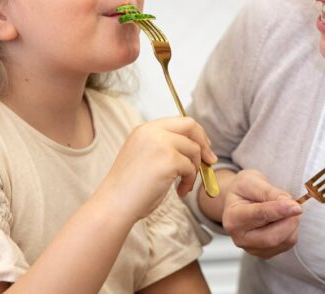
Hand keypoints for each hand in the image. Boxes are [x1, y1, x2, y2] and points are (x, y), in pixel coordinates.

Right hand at [97, 117, 216, 222]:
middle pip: (190, 125)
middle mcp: (152, 131)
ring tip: (185, 184)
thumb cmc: (129, 189)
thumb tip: (195, 147)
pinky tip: (180, 192)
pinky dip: (190, 181)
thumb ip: (163, 147)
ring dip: (194, 169)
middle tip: (210, 160)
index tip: (203, 148)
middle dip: (204, 142)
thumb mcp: (144, 157)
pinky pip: (191, 167)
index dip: (195, 134)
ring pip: (193, 149)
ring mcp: (160, 144)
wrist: (115, 204)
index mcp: (144, 129)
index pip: (179, 121)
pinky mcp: (168, 159)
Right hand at [222, 170, 301, 258]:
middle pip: (272, 237)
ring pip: (283, 242)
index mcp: (233, 217)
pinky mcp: (265, 253)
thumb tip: (290, 204)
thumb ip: (270, 192)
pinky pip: (286, 245)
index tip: (296, 207)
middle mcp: (240, 237)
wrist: (236, 202)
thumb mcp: (252, 181)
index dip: (280, 211)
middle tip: (295, 206)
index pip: (259, 215)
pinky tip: (283, 220)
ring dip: (292, 225)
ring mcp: (252, 248)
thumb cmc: (243, 191)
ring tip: (286, 210)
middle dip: (289, 221)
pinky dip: (291, 231)